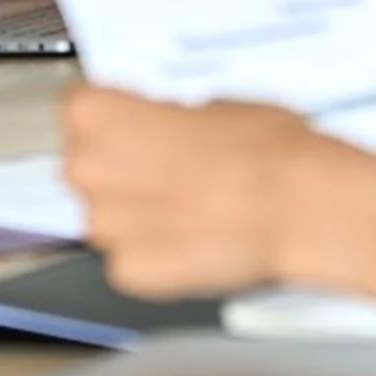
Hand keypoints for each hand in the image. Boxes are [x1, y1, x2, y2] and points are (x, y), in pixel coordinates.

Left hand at [62, 86, 314, 297]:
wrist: (295, 205)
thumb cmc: (263, 148)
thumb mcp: (214, 103)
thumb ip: (170, 118)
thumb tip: (171, 130)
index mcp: (99, 114)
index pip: (80, 109)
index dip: (116, 118)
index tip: (137, 123)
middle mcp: (88, 170)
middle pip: (88, 165)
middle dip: (122, 167)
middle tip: (171, 166)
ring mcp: (105, 227)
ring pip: (109, 217)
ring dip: (138, 213)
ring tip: (190, 205)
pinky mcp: (129, 272)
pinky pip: (131, 259)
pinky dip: (157, 252)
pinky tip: (194, 237)